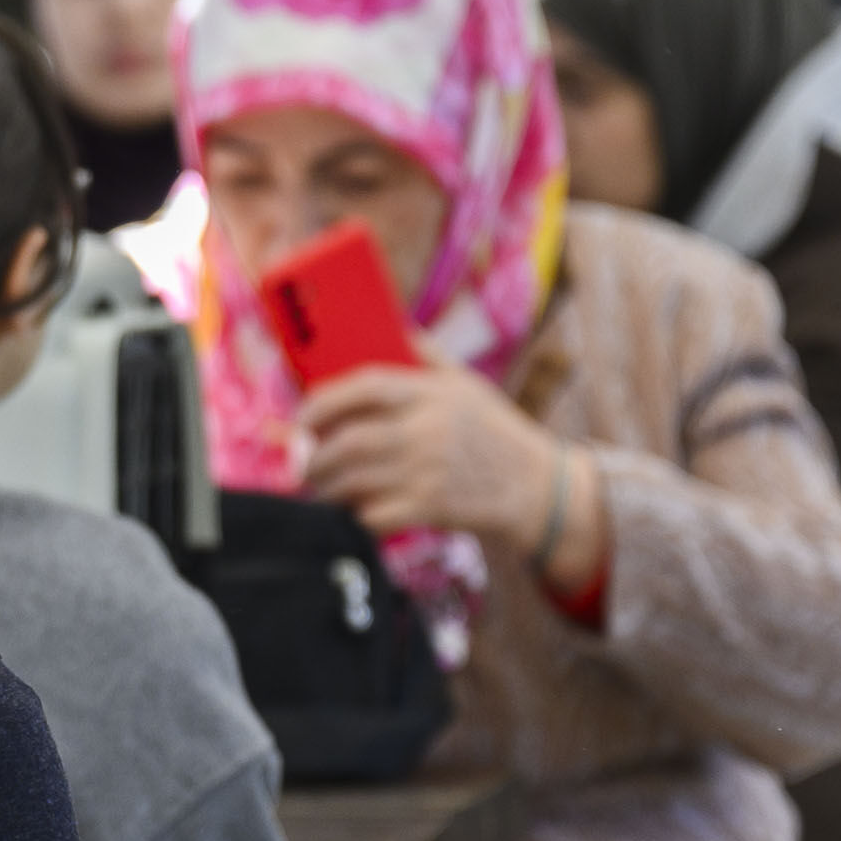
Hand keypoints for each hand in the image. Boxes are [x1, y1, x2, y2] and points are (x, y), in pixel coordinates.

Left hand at [292, 362, 599, 594]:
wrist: (537, 488)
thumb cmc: (493, 432)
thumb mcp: (467, 386)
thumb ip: (426, 358)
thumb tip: (390, 325)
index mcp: (435, 395)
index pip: (366, 387)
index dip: (324, 401)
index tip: (302, 416)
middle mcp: (429, 431)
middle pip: (350, 441)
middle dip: (314, 455)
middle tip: (305, 463)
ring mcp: (429, 472)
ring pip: (352, 480)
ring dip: (326, 488)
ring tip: (321, 487)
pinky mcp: (430, 509)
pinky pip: (370, 514)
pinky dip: (355, 514)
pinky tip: (356, 509)